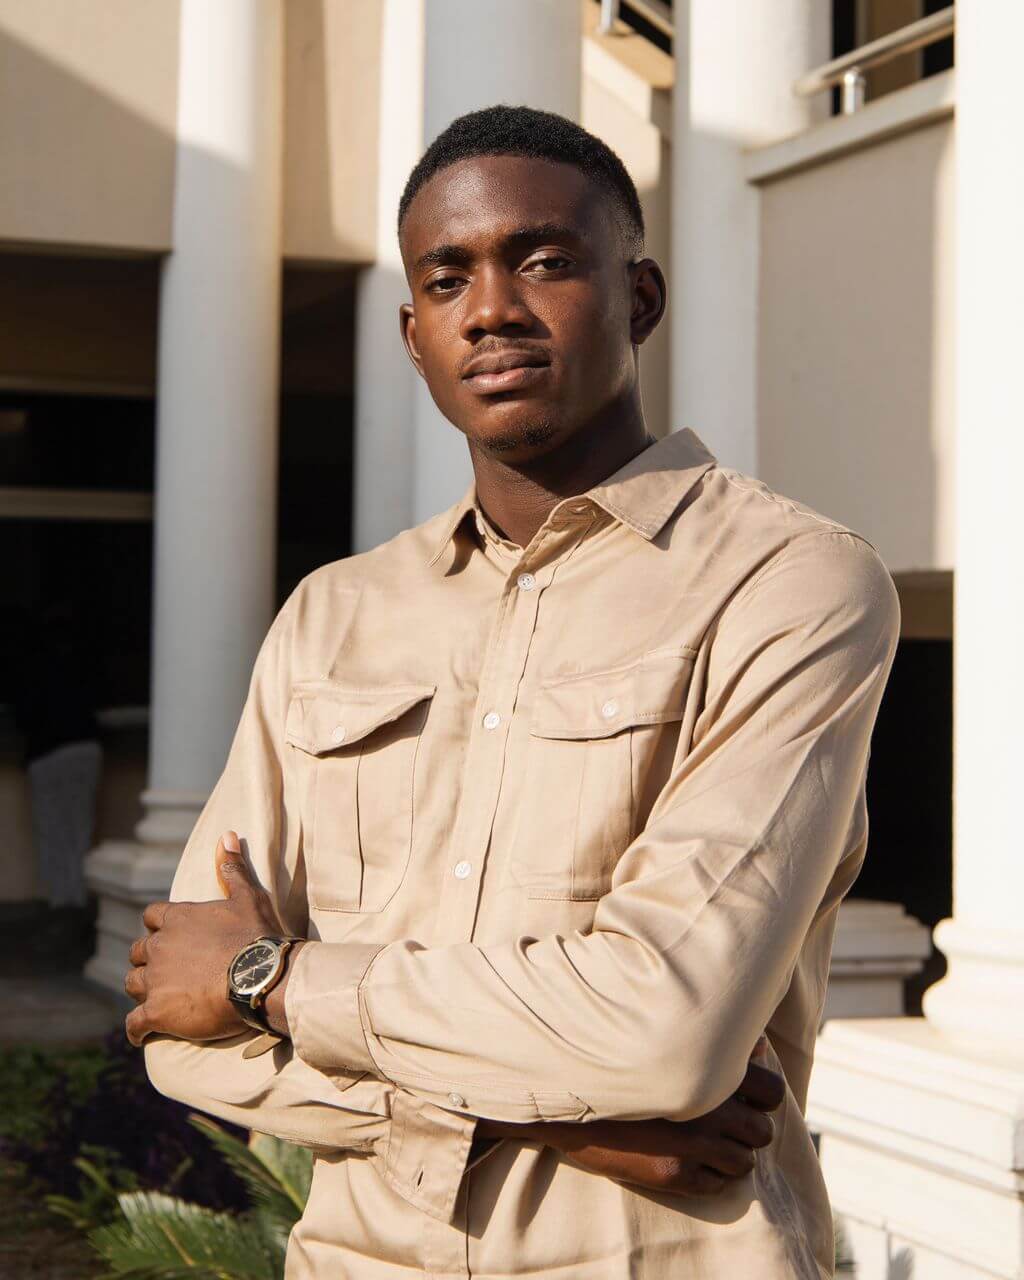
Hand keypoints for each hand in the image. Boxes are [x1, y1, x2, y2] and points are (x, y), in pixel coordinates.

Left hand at [124, 830, 282, 1046]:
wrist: (261, 977)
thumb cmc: (257, 936)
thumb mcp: (247, 896)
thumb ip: (232, 868)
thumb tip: (226, 834)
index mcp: (177, 919)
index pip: (151, 917)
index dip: (159, 927)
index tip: (169, 936)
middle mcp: (159, 947)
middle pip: (137, 952)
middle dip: (148, 960)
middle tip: (167, 971)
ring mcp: (155, 980)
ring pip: (132, 984)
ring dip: (142, 990)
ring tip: (158, 999)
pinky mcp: (157, 1012)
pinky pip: (134, 1023)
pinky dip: (136, 1029)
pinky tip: (142, 1034)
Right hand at [479, 1043, 784, 1196]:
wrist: (571, 1099)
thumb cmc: (620, 1059)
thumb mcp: (669, 1041)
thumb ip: (718, 1039)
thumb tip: (760, 1045)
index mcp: (711, 1072)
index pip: (773, 1090)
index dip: (765, 1095)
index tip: (749, 1096)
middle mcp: (710, 1109)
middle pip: (764, 1131)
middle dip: (751, 1128)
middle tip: (730, 1123)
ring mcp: (694, 1146)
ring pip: (745, 1162)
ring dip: (732, 1154)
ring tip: (710, 1143)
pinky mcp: (676, 1176)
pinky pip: (719, 1185)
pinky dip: (712, 1176)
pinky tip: (691, 1160)